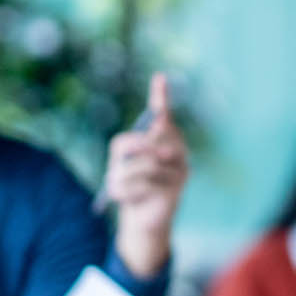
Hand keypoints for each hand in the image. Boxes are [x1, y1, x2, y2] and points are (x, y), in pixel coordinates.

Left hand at [106, 73, 189, 277]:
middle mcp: (177, 150)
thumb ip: (127, 148)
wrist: (141, 218)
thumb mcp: (120, 162)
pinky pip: (144, 184)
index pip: (162, 114)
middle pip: (148, 139)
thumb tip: (147, 153)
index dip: (160, 96)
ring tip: (119, 188)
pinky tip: (131, 200)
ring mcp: (180, 169)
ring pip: (144, 164)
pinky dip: (128, 192)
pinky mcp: (177, 190)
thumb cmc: (130, 184)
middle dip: (126, 155)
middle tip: (115, 171)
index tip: (159, 77)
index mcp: (163, 139)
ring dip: (122, 177)